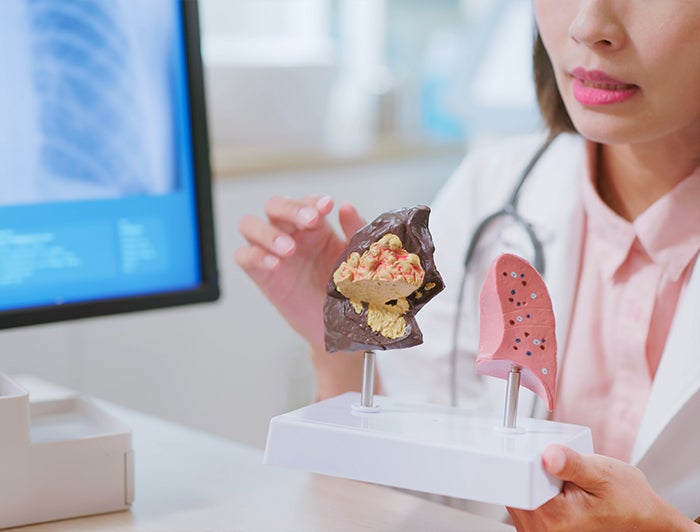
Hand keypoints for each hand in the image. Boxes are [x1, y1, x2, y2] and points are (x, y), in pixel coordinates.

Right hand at [236, 195, 364, 353]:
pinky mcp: (262, 275)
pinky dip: (255, 256)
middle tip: (309, 220)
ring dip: (267, 232)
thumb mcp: (357, 258)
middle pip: (275, 205)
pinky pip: (244, 257)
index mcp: (315, 227)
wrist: (340, 327)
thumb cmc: (348, 290)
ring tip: (289, 249)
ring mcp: (273, 253)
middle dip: (290, 208)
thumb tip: (346, 206)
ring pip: (250, 225)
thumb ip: (355, 231)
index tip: (327, 206)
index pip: (305, 202)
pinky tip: (275, 264)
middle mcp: (291, 235)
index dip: (313, 200)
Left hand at [507, 445, 696, 530]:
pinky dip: (537, 496)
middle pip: (515, 491)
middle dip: (532, 475)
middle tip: (560, 474)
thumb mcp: (602, 474)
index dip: (527, 465)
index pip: (517, 483)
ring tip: (562, 485)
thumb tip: (549, 455)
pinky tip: (557, 493)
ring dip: (534, 486)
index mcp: (554, 518)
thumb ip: (573, 464)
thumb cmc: (627, 501)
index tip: (544, 460)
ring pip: (518, 499)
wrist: (642, 520)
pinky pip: (525, 509)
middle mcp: (541, 531)